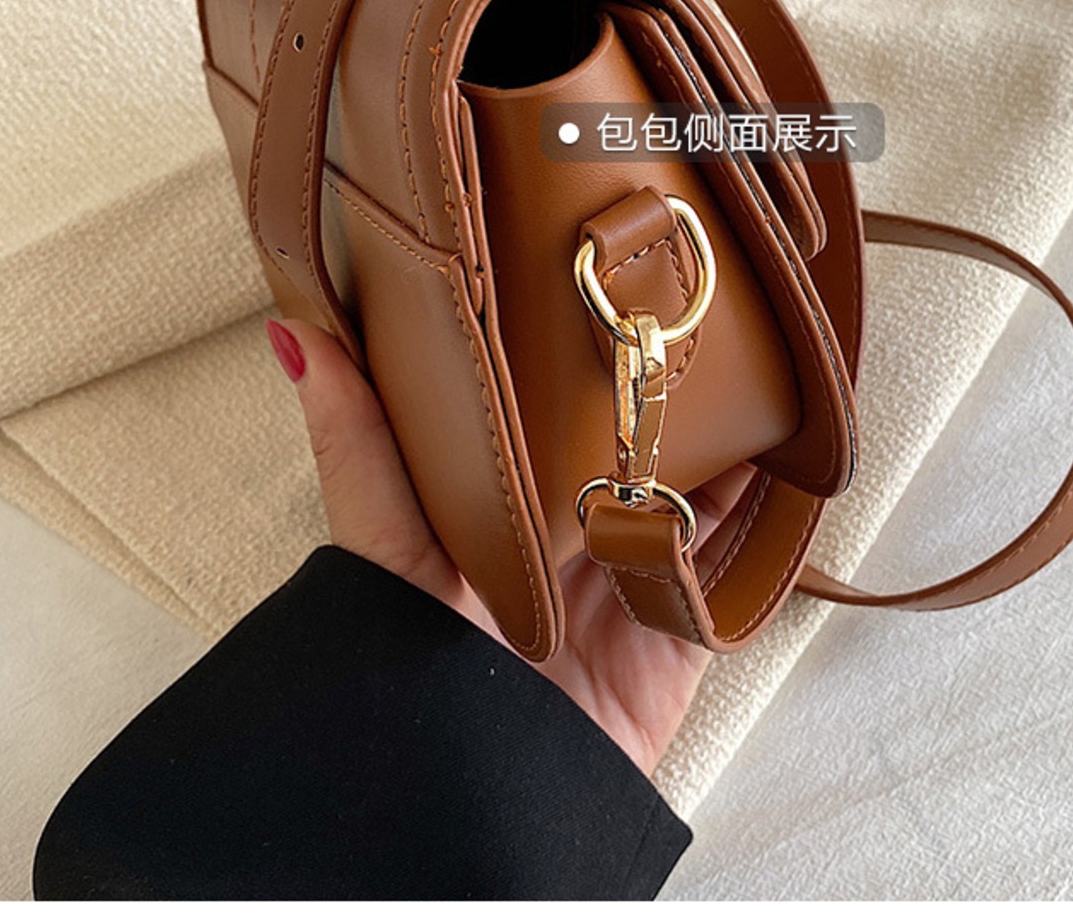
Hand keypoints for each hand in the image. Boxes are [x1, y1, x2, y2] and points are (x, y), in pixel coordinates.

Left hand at [265, 317, 752, 775]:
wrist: (490, 787)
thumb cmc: (414, 658)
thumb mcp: (383, 538)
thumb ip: (357, 442)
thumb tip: (295, 334)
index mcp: (493, 506)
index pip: (532, 413)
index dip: (559, 355)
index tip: (587, 285)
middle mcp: (560, 534)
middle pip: (618, 444)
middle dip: (648, 390)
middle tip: (678, 317)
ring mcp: (623, 575)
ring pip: (681, 486)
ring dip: (711, 439)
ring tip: (740, 367)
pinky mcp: (676, 623)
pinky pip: (727, 556)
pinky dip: (756, 508)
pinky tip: (777, 453)